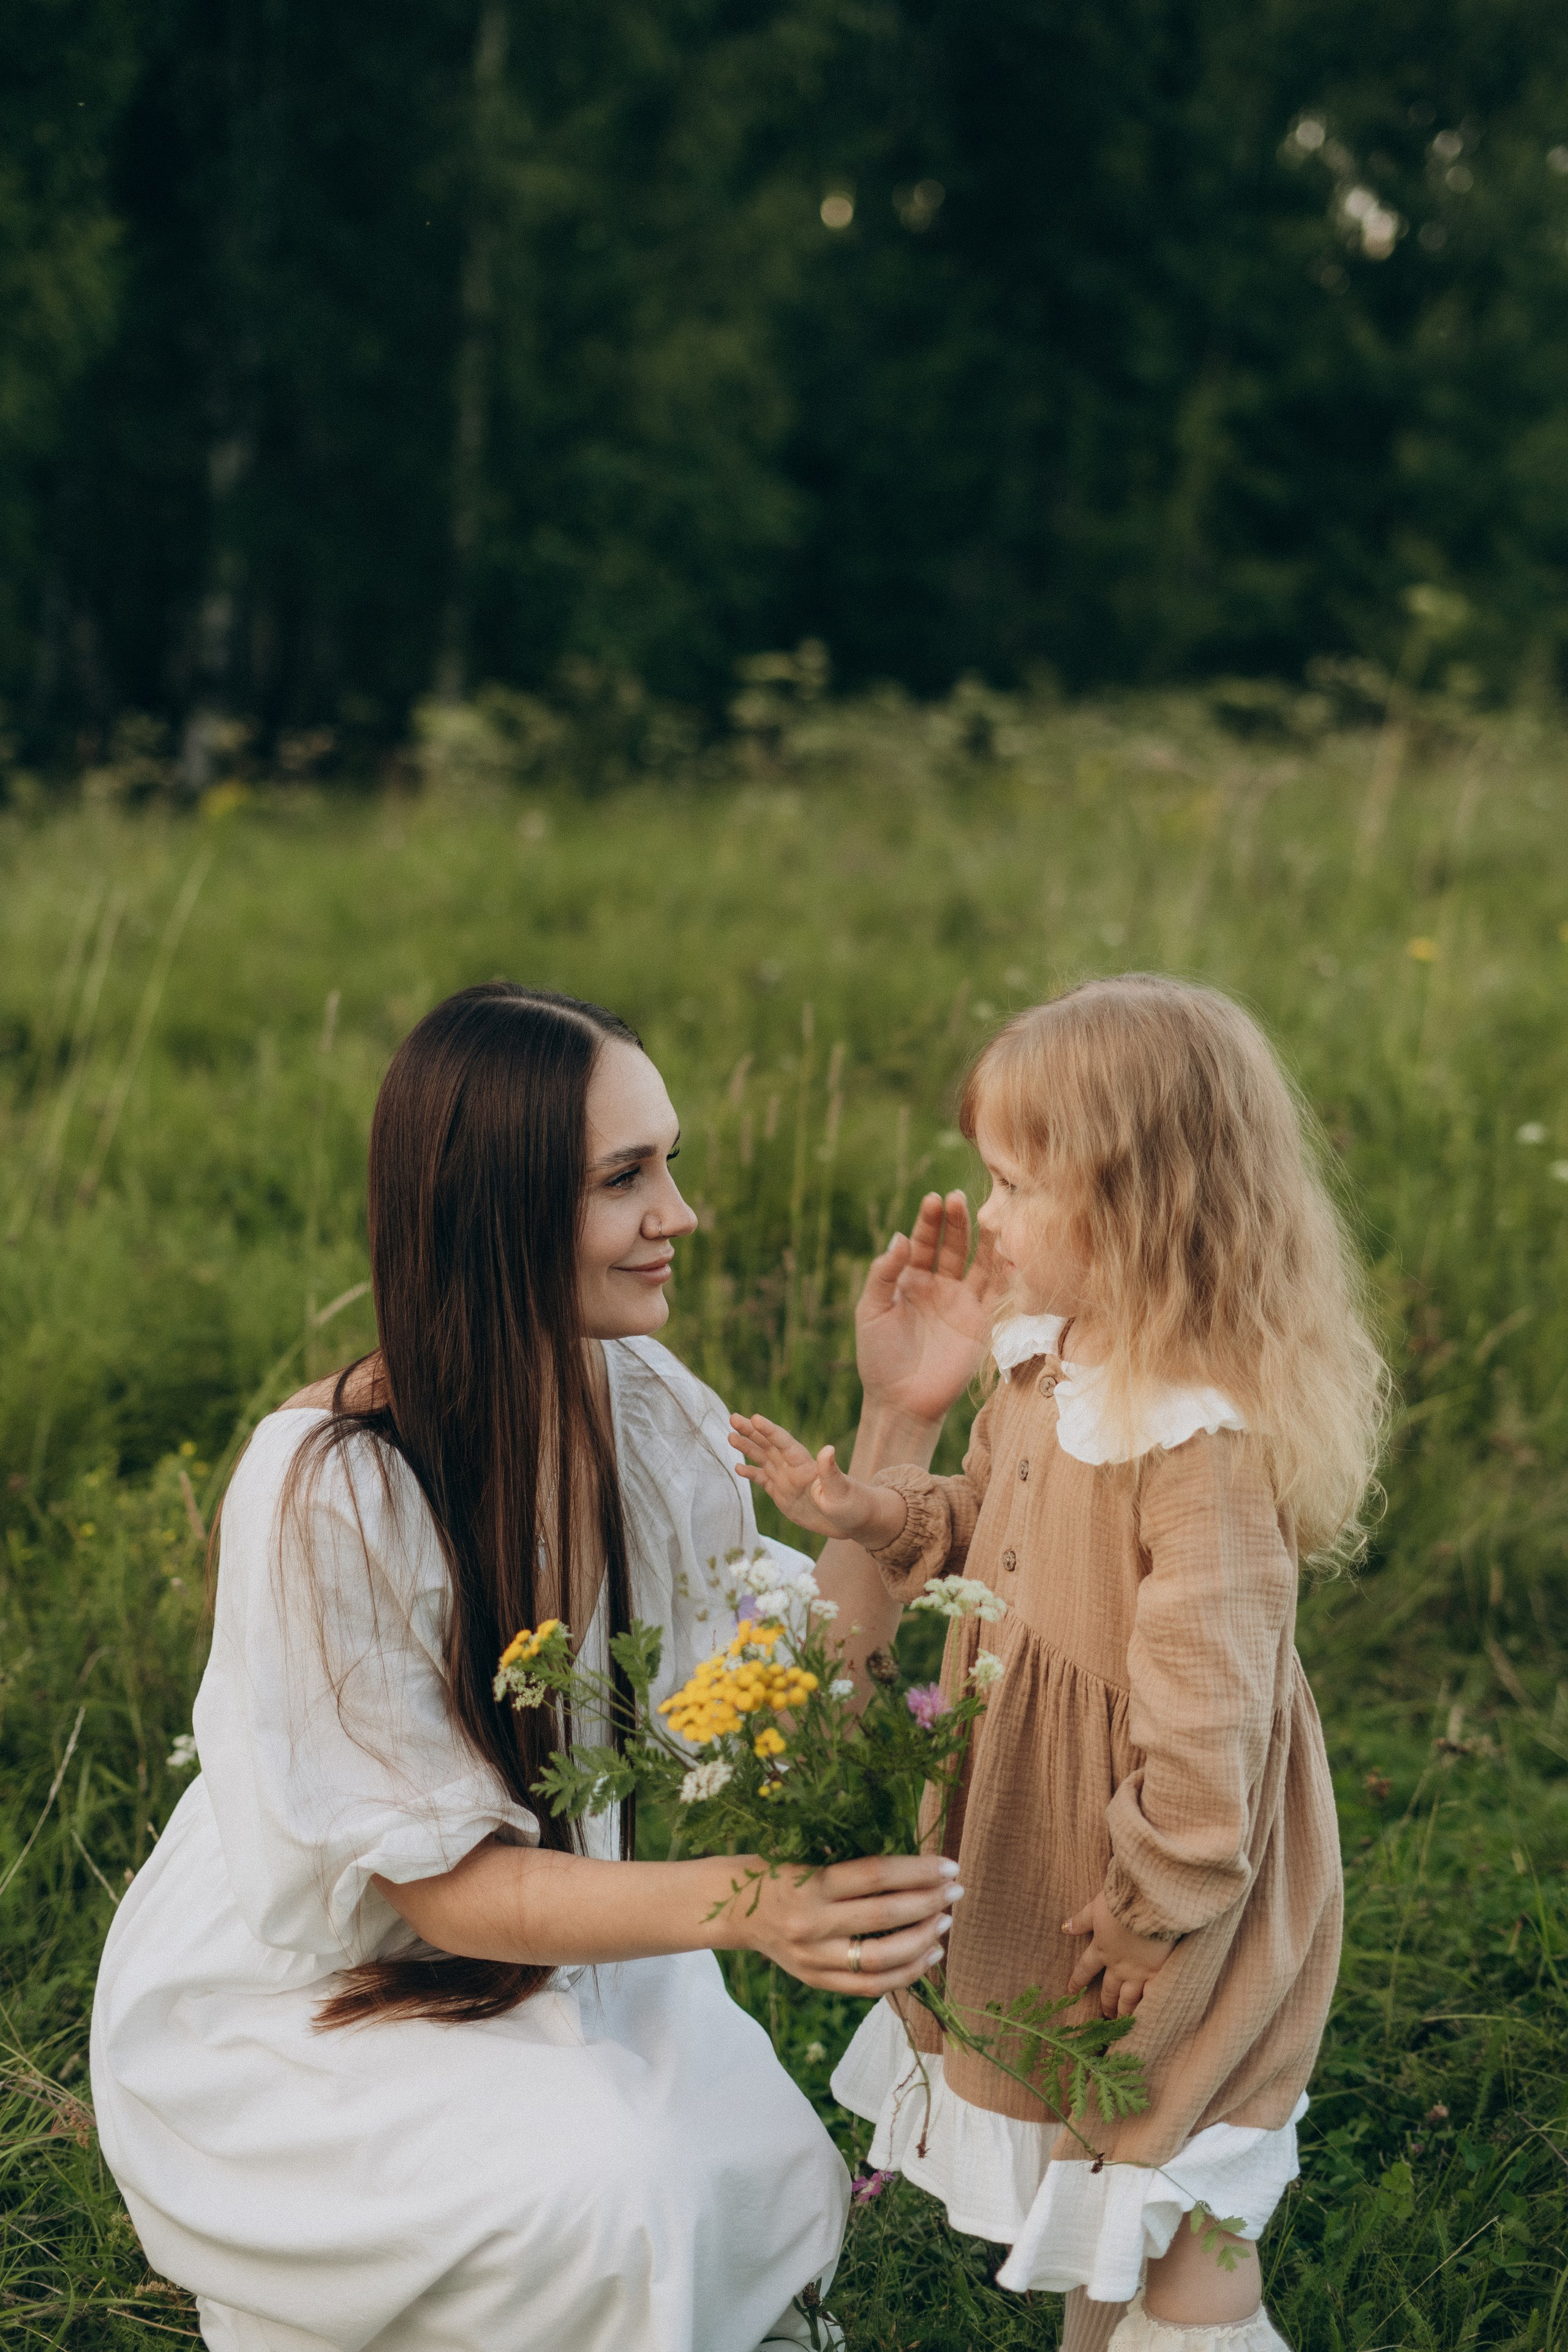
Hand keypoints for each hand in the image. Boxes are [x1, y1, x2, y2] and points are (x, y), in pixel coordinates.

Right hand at [722, 1852, 962, 1993]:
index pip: (877, 1875)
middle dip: (929, 1903)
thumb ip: (853, 1864)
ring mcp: (814, 1958)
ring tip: (945, 1925)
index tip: (949, 1865)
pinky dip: (904, 1974)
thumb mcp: (808, 1855)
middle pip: (885, 1917)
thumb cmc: (779, 1870)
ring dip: (922, 1942)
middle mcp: (812, 1922)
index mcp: (811, 1882)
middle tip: (956, 1892)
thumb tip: (917, 1864)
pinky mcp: (816, 1980)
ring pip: (882, 1959)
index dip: (919, 1871)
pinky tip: (927, 1957)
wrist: (732, 1909)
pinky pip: (869, 1986)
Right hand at [729, 1413, 907, 1546]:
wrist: (854, 1521)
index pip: (784, 1442)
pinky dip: (751, 1473)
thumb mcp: (841, 1490)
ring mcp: (787, 1479)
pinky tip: (737, 1467)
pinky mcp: (783, 1494)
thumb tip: (827, 1448)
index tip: (753, 1418)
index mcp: (806, 1464)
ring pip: (763, 1458)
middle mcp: (794, 1467)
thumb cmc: (852, 1504)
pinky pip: (763, 1480)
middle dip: (751, 1432)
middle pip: (769, 1445)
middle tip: (732, 1417)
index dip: (768, 1430)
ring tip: (730, 1436)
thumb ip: (830, 1471)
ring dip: (747, 1447)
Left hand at [855, 1191, 1002, 1424]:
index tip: (933, 1200)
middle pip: (951, 1245)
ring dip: (982, 1239)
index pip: (922, 1242)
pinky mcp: (980, 1321)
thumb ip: (883, 1274)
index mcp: (909, 1280)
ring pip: (977, 1262)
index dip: (928, 1221)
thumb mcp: (870, 1311)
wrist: (901, 1402)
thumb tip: (900, 1237)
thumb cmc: (879, 1358)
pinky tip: (1008, 1249)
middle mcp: (937, 1286)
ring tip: (988, 1215)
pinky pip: (995, 1290)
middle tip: (958, 1199)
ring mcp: (961, 1302)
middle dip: (955, 1222)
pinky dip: (1004, 1270)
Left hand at [1063, 1888, 1176, 2017]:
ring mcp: (1138, 1972)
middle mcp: (1118, 1965)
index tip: (1071, 1991)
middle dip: (1105, 2003)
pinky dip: (1148, 2006)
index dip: (1077, 1980)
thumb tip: (1064, 1927)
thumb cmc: (1122, 1903)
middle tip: (1104, 2015)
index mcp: (1101, 1948)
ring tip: (1122, 2020)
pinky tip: (1148, 2015)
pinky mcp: (1157, 1973)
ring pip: (1127, 1998)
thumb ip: (1081, 1920)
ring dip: (1123, 2010)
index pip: (1085, 1968)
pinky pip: (1151, 1996)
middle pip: (1108, 1989)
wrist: (1150, 1906)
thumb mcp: (1097, 1907)